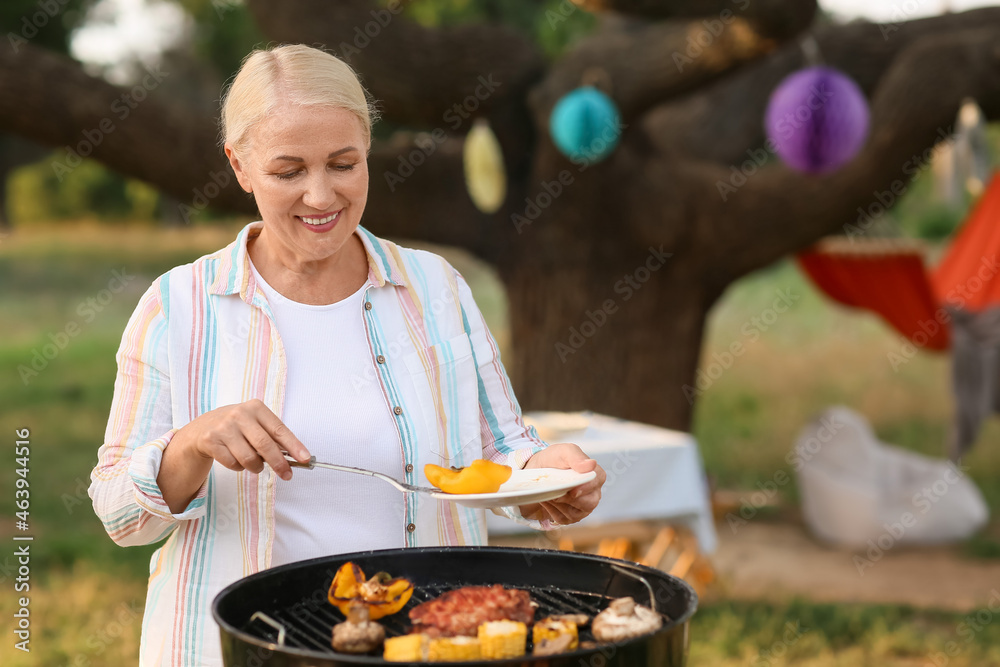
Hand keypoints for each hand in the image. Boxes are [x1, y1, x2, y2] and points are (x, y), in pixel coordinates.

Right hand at [177, 398, 310, 479]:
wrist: (202, 427)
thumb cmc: (237, 427)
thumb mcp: (254, 423)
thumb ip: (272, 437)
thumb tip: (295, 457)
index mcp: (256, 407)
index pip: (279, 429)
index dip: (294, 445)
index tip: (306, 459)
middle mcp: (239, 414)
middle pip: (264, 445)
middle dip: (278, 463)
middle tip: (287, 475)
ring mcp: (223, 427)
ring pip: (248, 458)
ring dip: (256, 467)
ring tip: (254, 463)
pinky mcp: (210, 441)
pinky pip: (233, 464)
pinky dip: (238, 467)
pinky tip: (235, 458)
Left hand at [518, 443, 605, 525]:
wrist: (537, 472)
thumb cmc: (554, 459)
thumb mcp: (562, 452)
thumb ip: (576, 457)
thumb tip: (591, 464)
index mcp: (596, 475)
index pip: (597, 482)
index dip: (585, 487)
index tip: (572, 490)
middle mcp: (594, 493)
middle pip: (589, 503)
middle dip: (569, 498)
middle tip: (554, 492)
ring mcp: (584, 507)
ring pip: (575, 513)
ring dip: (558, 503)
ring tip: (548, 491)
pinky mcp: (572, 517)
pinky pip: (563, 519)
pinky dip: (551, 510)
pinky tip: (547, 499)